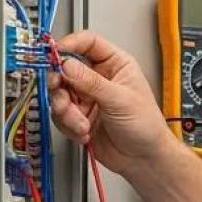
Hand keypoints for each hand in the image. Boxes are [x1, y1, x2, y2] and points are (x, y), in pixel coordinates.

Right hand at [48, 30, 179, 175]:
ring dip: (66, 111)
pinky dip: (69, 125)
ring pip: (59, 94)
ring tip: (81, 123)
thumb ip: (91, 82)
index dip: (69, 44)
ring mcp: (87, 97)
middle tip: (62, 95)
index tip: (55, 53)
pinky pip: (60, 115)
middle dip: (61, 85)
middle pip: (65, 69)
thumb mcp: (120, 99)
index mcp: (115, 65)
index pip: (88, 43)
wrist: (144, 159)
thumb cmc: (146, 126)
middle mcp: (98, 78)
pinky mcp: (78, 116)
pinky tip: (85, 132)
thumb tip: (67, 65)